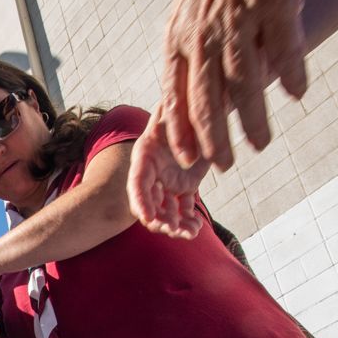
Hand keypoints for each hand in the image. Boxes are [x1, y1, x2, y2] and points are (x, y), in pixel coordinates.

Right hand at [129, 114, 209, 238]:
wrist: (201, 113)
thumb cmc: (186, 108)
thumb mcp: (174, 109)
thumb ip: (168, 111)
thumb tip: (166, 105)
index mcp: (145, 156)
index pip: (136, 182)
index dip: (140, 201)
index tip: (146, 218)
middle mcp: (153, 172)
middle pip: (149, 203)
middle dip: (158, 220)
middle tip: (172, 230)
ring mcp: (167, 181)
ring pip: (166, 210)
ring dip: (175, 225)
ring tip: (191, 232)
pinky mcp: (183, 187)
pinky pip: (183, 208)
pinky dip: (188, 220)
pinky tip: (196, 227)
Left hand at [159, 0, 312, 170]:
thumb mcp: (193, 6)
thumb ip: (196, 44)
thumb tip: (205, 84)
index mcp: (181, 35)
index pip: (176, 94)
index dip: (182, 131)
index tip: (187, 161)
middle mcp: (204, 31)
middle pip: (206, 98)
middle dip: (213, 139)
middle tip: (225, 167)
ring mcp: (238, 16)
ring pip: (243, 80)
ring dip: (252, 118)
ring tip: (262, 143)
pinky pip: (283, 45)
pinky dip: (290, 73)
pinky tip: (298, 93)